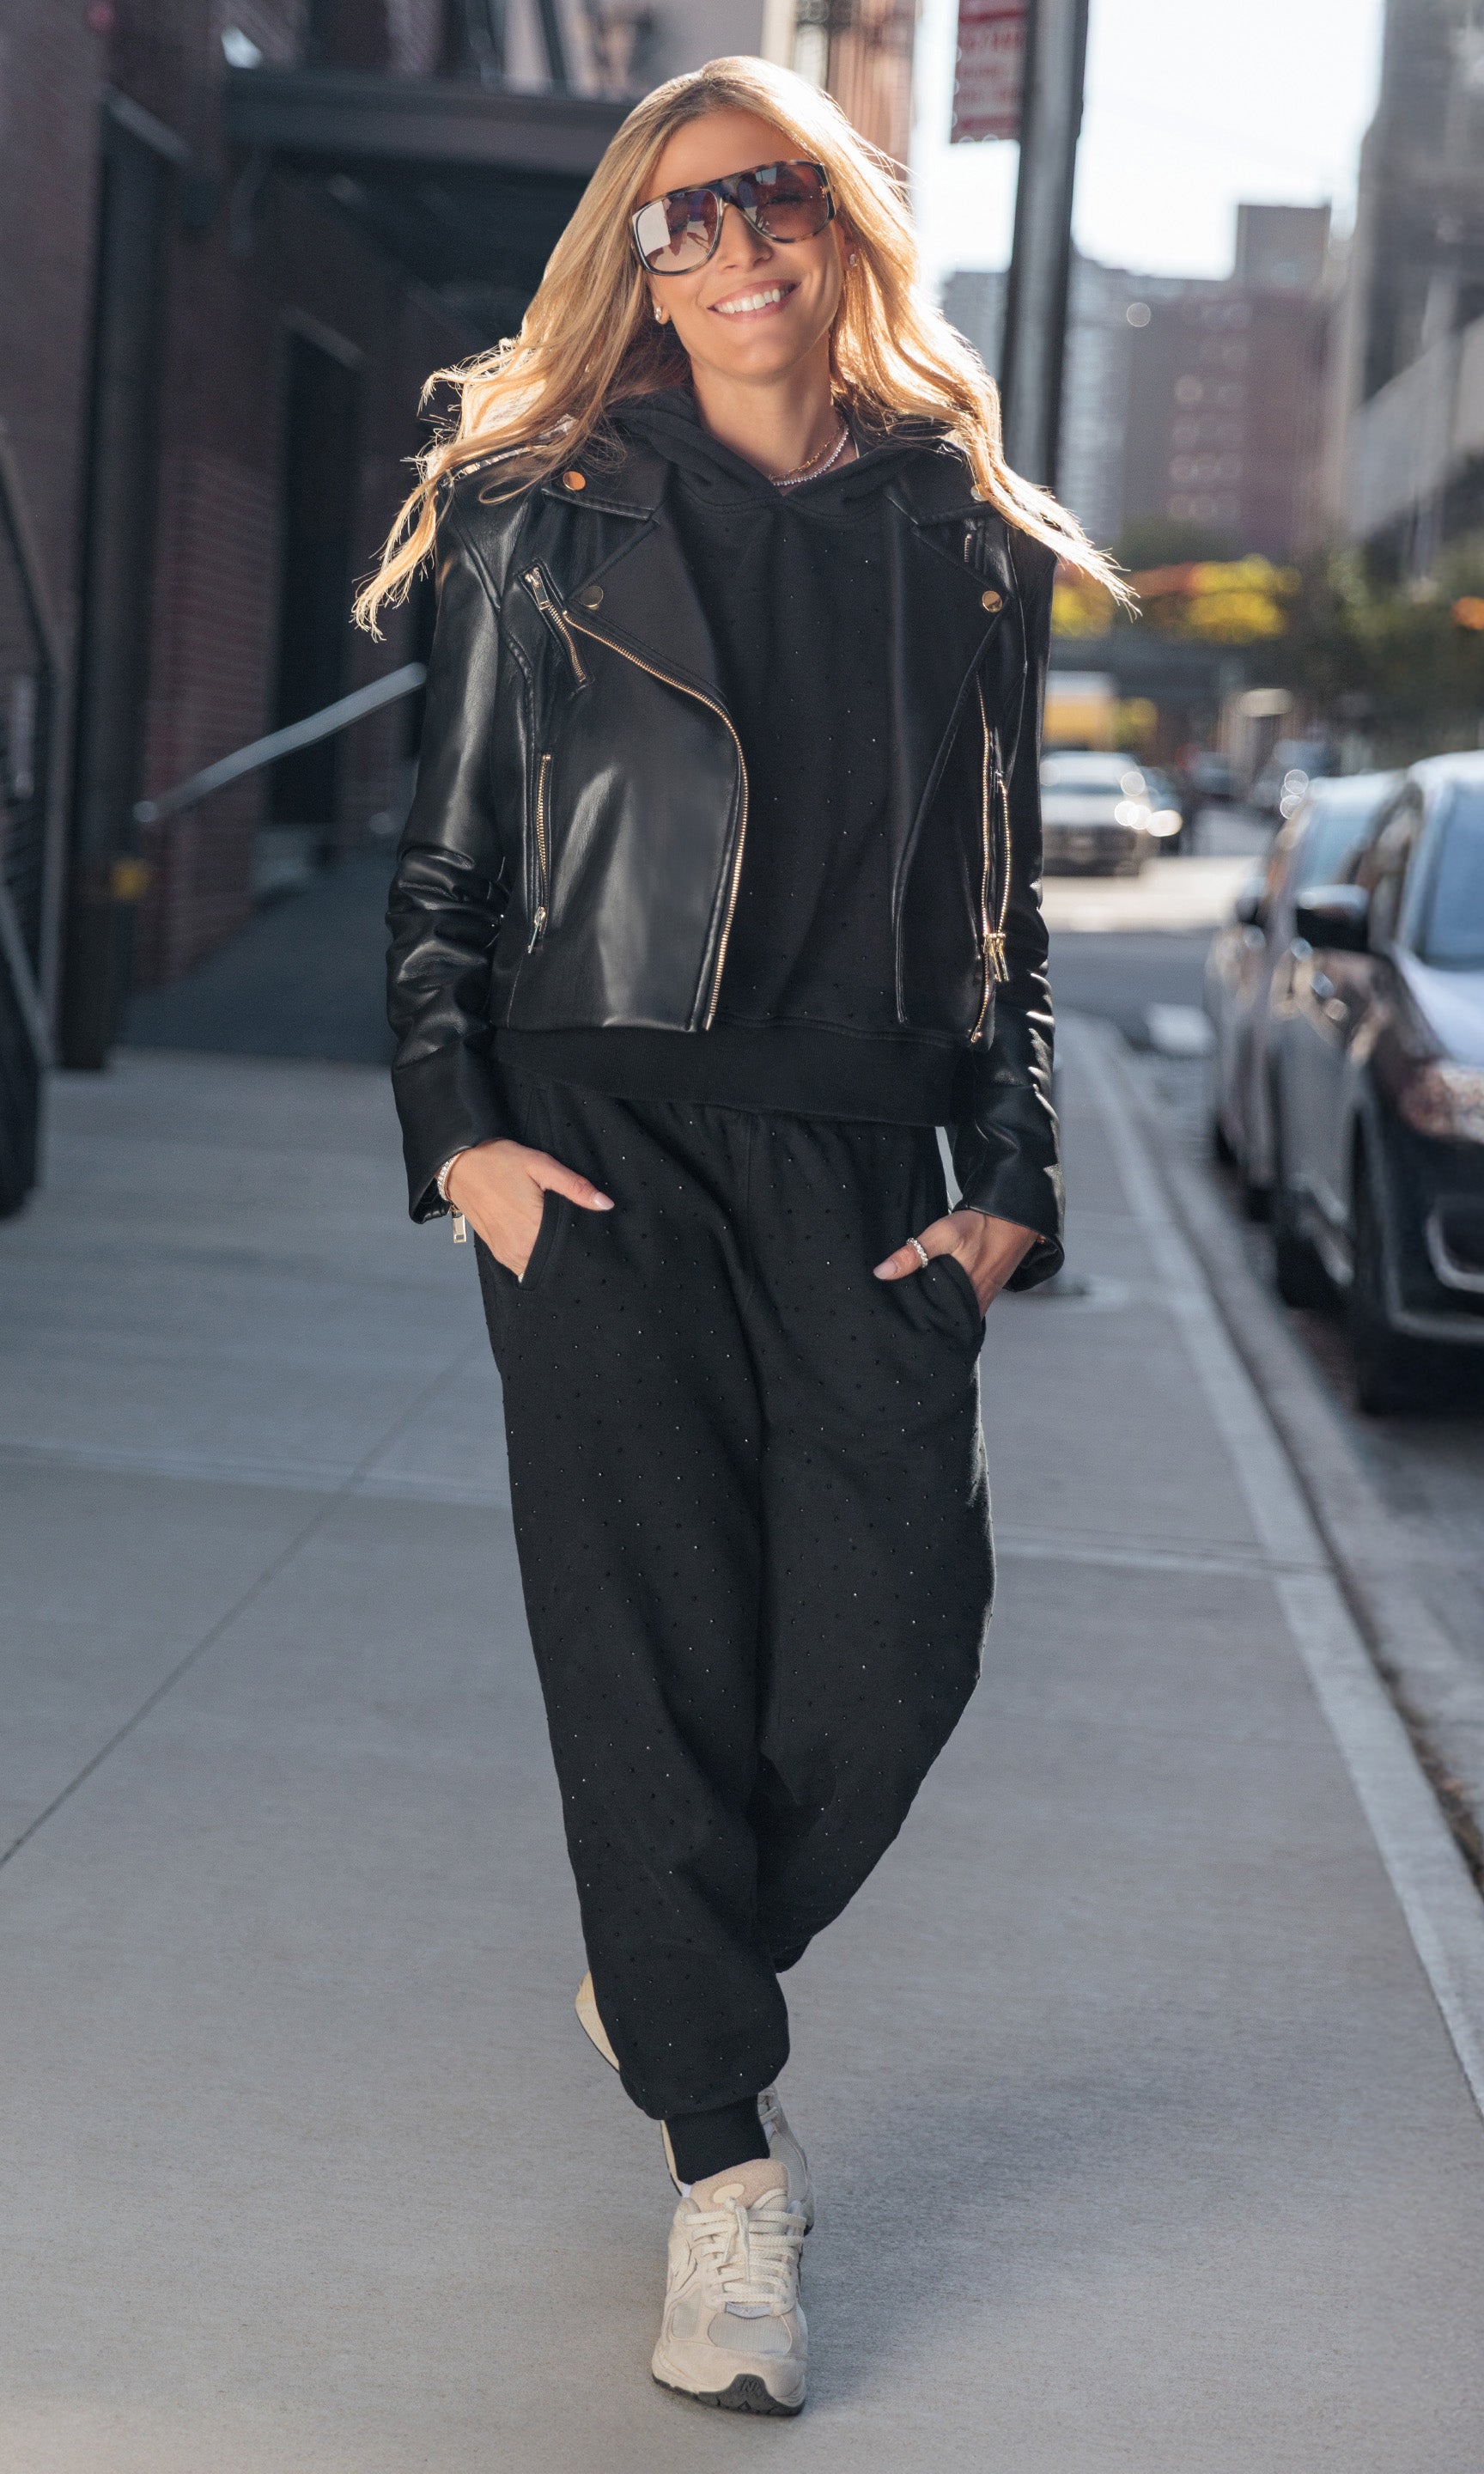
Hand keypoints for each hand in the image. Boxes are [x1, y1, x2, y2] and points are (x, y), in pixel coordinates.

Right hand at [446, 1139, 612, 1276]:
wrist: (459, 1166)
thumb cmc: (499, 1162)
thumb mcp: (540, 1165)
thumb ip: (574, 1187)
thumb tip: (606, 1203)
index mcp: (535, 1228)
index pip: (571, 1249)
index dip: (584, 1243)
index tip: (590, 1233)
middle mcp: (520, 1248)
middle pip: (556, 1260)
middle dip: (568, 1249)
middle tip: (574, 1230)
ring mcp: (507, 1254)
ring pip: (539, 1266)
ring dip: (550, 1254)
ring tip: (556, 1234)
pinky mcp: (498, 1253)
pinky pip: (523, 1264)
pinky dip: (533, 1255)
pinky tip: (538, 1238)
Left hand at [873, 1208, 1036, 1313]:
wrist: (1014, 1218)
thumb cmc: (981, 1226)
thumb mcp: (942, 1235)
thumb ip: (913, 1254)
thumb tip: (882, 1272)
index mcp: (961, 1299)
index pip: (932, 1322)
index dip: (912, 1320)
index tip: (893, 1316)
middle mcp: (973, 1305)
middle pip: (941, 1319)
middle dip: (922, 1318)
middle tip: (898, 1312)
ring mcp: (981, 1300)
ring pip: (952, 1312)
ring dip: (935, 1308)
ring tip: (911, 1304)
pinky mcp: (985, 1291)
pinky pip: (963, 1303)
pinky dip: (948, 1299)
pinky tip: (935, 1291)